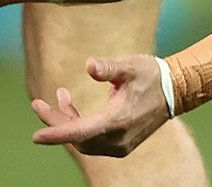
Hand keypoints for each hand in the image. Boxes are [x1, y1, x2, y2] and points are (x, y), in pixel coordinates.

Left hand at [30, 56, 170, 156]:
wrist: (176, 91)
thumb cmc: (152, 75)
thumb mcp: (131, 66)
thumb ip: (109, 67)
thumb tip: (89, 66)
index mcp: (118, 121)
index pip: (80, 132)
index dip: (57, 132)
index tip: (36, 137)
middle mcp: (118, 139)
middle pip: (77, 138)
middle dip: (56, 122)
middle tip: (37, 104)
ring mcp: (120, 145)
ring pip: (83, 141)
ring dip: (67, 122)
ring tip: (61, 96)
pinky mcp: (121, 144)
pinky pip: (92, 140)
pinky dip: (79, 126)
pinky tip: (72, 106)